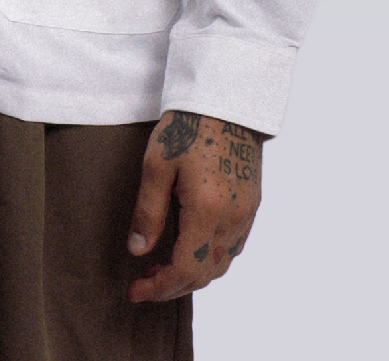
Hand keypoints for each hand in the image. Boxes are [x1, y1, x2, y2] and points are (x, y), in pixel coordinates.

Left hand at [126, 111, 263, 302]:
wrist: (225, 97)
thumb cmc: (186, 125)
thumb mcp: (156, 165)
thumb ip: (148, 213)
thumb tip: (138, 253)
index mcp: (208, 210)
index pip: (186, 270)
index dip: (160, 288)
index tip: (136, 291)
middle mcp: (233, 218)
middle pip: (206, 274)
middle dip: (174, 286)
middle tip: (145, 283)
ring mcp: (247, 211)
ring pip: (222, 263)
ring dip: (194, 274)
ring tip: (164, 269)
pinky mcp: (253, 202)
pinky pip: (234, 246)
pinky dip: (212, 258)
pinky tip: (192, 248)